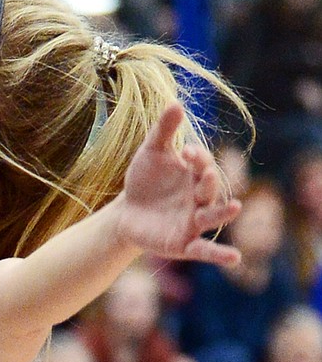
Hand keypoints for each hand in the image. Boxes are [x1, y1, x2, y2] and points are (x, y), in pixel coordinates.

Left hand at [111, 105, 240, 265]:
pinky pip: (204, 251)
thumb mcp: (151, 153)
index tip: (186, 152)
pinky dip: (219, 255)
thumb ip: (164, 131)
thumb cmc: (144, 180)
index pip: (203, 165)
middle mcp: (200, 199)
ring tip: (236, 207)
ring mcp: (194, 223)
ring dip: (223, 213)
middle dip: (208, 181)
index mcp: (195, 176)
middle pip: (210, 190)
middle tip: (204, 173)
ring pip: (212, 217)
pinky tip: (235, 259)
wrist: (126, 212)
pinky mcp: (184, 244)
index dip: (198, 159)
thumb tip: (176, 102)